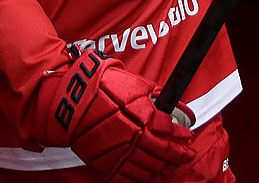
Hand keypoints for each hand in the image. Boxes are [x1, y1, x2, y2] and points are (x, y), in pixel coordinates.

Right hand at [36, 49, 195, 182]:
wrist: (71, 102)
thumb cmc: (102, 87)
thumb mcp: (134, 84)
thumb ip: (156, 96)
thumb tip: (176, 105)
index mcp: (143, 116)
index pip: (170, 130)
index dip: (182, 135)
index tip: (187, 135)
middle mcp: (135, 138)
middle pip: (164, 152)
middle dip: (180, 154)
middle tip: (187, 154)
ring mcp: (121, 154)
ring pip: (150, 168)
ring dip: (164, 167)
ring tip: (171, 165)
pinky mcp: (107, 164)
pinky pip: (130, 178)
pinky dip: (144, 178)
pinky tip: (150, 174)